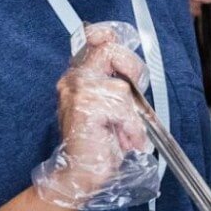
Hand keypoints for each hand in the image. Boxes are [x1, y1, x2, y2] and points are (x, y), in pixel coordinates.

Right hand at [33, 22, 157, 208]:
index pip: (94, 40)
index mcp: (78, 77)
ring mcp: (77, 91)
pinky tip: (124, 139)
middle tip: (136, 98)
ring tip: (126, 133)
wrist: (80, 174)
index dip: (110, 36)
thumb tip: (135, 75)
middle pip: (111, 51)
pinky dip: (130, 127)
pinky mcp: (85, 107)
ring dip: (132, 117)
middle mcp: (74, 80)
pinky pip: (122, 108)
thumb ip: (118, 87)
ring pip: (122, 89)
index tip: (119, 46)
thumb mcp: (112, 110)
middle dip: (133, 71)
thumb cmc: (97, 145)